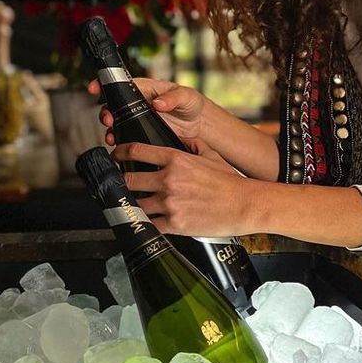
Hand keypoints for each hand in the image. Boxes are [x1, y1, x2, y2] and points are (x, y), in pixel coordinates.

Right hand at [88, 77, 206, 147]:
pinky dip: (118, 140)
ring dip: (110, 128)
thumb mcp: (186, 96)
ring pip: (116, 122)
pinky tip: (118, 145)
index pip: (121, 83)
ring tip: (111, 135)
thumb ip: (172, 98)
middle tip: (108, 118)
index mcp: (146, 88)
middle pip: (114, 105)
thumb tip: (157, 103)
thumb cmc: (192, 104)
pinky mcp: (142, 134)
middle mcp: (138, 103)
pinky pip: (125, 136)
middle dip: (106, 111)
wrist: (200, 125)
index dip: (105, 84)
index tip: (94, 88)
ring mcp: (138, 119)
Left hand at [110, 140, 257, 237]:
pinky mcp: (175, 224)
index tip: (115, 156)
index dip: (120, 153)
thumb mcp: (212, 155)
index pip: (137, 151)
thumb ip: (194, 144)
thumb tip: (183, 138)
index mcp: (176, 159)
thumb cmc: (230, 182)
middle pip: (129, 180)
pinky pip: (149, 224)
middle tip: (122, 185)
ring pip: (136, 204)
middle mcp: (169, 179)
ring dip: (133, 205)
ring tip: (132, 206)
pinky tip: (144, 222)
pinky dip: (145, 224)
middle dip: (122, 182)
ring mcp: (170, 203)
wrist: (245, 205)